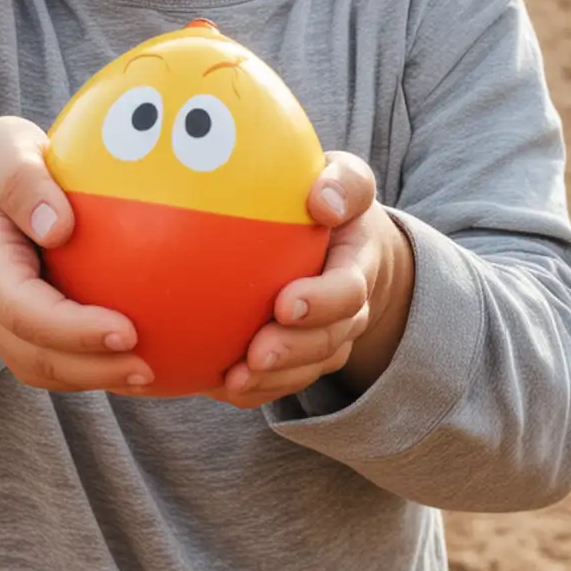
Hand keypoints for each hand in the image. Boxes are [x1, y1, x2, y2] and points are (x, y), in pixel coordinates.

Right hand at [0, 117, 153, 393]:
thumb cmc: (0, 160)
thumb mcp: (1, 147)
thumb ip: (21, 178)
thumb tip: (59, 226)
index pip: (22, 309)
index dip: (71, 330)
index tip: (126, 330)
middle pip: (35, 356)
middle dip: (90, 369)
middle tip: (149, 366)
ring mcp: (7, 324)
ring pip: (48, 369)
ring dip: (98, 378)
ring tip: (154, 372)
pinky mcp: (30, 330)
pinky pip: (64, 360)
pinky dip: (102, 366)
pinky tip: (154, 356)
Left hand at [204, 151, 412, 410]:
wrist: (348, 248)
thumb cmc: (333, 203)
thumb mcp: (347, 180)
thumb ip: (343, 183)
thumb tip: (322, 201)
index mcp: (357, 268)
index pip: (348, 291)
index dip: (322, 303)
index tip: (285, 304)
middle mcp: (347, 314)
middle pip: (326, 343)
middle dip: (292, 353)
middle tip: (255, 355)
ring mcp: (326, 341)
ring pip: (304, 371)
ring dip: (270, 381)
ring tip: (232, 381)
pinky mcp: (301, 359)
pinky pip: (279, 383)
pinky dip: (251, 391)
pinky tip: (213, 384)